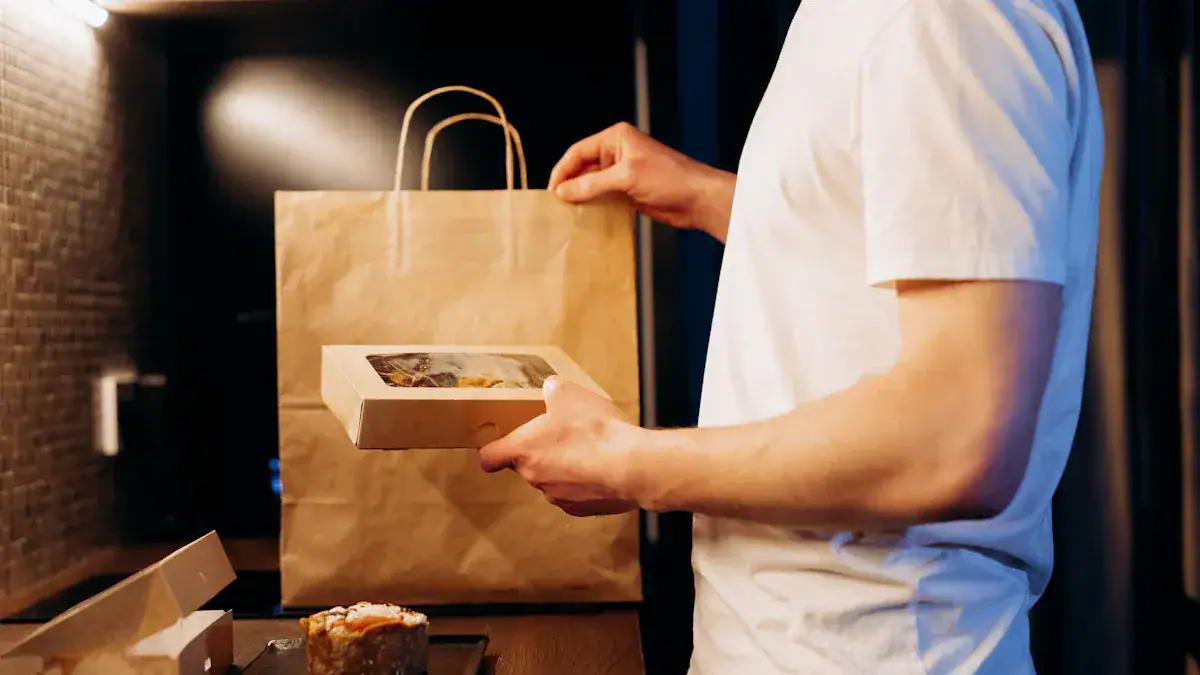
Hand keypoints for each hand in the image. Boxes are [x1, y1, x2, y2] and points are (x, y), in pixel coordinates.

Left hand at [478, 376, 645, 516]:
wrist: (631, 467)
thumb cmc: (594, 431)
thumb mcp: (570, 394)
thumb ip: (553, 389)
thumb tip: (551, 388)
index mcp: (523, 450)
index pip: (490, 458)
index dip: (494, 451)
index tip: (500, 446)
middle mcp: (535, 478)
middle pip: (527, 466)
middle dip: (541, 452)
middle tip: (563, 436)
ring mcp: (558, 497)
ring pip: (553, 481)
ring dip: (564, 468)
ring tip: (589, 451)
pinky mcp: (582, 510)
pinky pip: (577, 494)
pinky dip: (585, 483)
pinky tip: (603, 467)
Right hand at [548, 122, 735, 240]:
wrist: (698, 199)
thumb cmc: (669, 178)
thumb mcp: (627, 178)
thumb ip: (593, 184)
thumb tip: (565, 191)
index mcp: (616, 138)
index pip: (579, 151)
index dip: (563, 170)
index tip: (552, 189)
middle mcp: (618, 153)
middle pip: (583, 168)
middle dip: (570, 184)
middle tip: (556, 204)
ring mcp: (623, 173)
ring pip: (593, 184)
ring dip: (582, 198)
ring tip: (567, 213)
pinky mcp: (629, 191)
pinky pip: (604, 198)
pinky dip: (595, 206)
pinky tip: (586, 218)